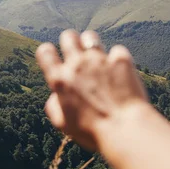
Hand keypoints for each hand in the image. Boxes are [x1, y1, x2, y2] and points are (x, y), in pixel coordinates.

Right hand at [36, 30, 148, 150]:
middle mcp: (78, 64)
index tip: (53, 58)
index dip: (47, 52)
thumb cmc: (93, 131)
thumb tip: (55, 95)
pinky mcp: (120, 59)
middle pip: (68, 36)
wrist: (124, 128)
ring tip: (97, 59)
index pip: (45, 52)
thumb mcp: (64, 125)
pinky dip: (117, 60)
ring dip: (91, 45)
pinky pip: (116, 50)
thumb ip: (54, 106)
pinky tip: (121, 72)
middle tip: (77, 55)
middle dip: (70, 42)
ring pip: (90, 37)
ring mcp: (100, 59)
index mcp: (60, 80)